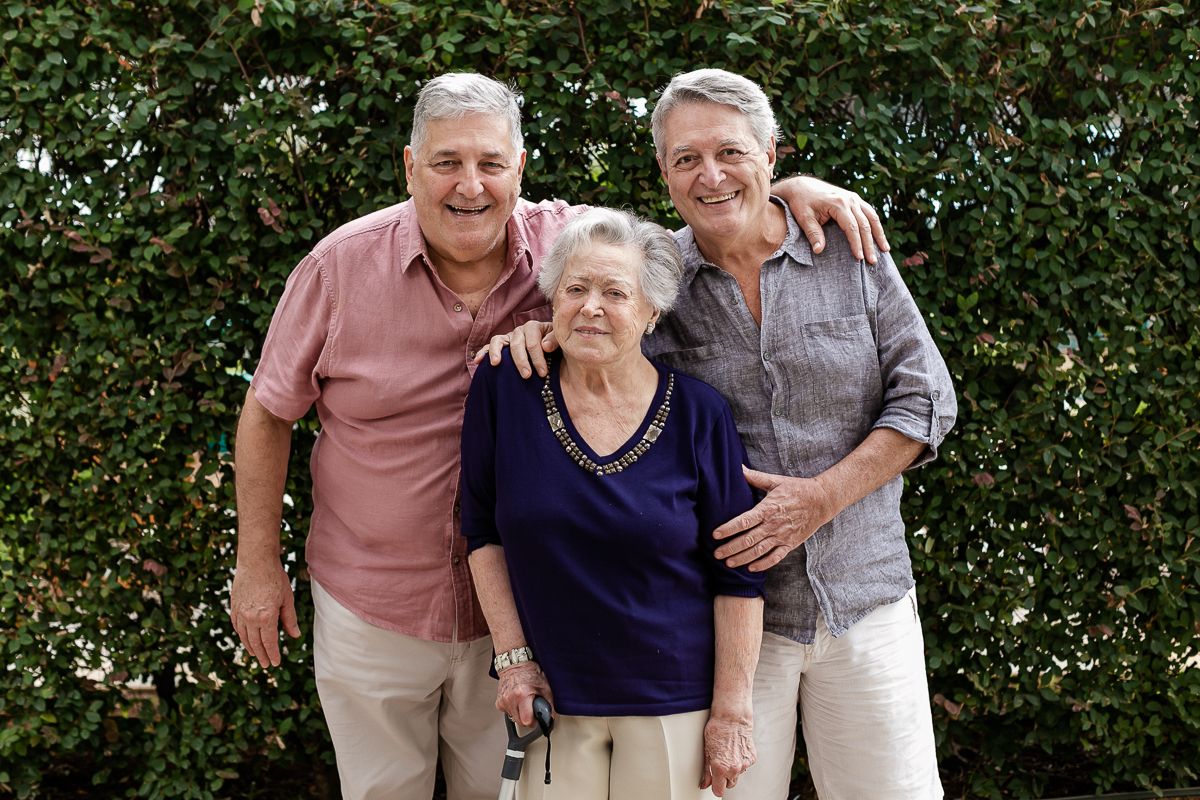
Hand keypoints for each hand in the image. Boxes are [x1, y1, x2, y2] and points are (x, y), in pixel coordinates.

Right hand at [229, 560, 299, 667]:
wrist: (256, 562)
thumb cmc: (275, 578)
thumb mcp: (287, 598)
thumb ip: (289, 618)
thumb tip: (295, 635)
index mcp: (267, 617)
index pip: (270, 642)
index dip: (273, 654)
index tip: (275, 663)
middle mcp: (251, 618)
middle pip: (256, 643)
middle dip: (262, 655)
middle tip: (266, 664)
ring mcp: (240, 613)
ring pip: (244, 637)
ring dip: (250, 648)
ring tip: (256, 654)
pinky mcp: (234, 607)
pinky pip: (237, 627)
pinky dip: (242, 636)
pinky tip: (246, 639)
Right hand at [472, 320, 556, 378]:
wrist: (552, 347)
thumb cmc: (556, 346)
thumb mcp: (561, 342)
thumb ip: (556, 340)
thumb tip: (545, 346)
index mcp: (535, 327)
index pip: (533, 343)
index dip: (537, 358)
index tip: (542, 373)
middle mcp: (520, 330)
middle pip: (516, 344)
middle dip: (521, 361)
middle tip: (526, 376)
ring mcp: (509, 336)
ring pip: (499, 341)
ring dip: (497, 352)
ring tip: (496, 364)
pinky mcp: (502, 344)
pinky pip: (490, 346)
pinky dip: (484, 352)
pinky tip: (478, 361)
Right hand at [496, 660, 554, 726]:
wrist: (514, 664)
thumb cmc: (529, 672)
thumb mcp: (544, 686)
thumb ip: (550, 702)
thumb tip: (552, 716)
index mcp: (522, 694)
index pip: (526, 720)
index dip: (534, 722)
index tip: (537, 720)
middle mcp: (510, 698)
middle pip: (520, 722)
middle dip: (528, 719)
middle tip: (532, 711)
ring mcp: (503, 701)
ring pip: (513, 718)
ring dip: (520, 715)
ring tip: (525, 703)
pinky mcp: (498, 702)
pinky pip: (507, 713)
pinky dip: (513, 710)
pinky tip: (517, 701)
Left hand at [700, 712, 755, 796]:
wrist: (732, 718)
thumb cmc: (717, 730)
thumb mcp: (707, 751)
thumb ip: (707, 771)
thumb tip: (705, 783)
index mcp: (720, 768)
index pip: (719, 791)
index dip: (715, 788)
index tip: (714, 784)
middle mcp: (734, 768)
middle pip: (729, 785)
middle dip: (724, 779)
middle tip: (720, 766)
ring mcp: (744, 764)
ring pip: (737, 775)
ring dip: (733, 770)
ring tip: (728, 755)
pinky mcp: (751, 758)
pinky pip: (744, 766)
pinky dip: (740, 762)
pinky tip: (735, 751)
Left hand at [714, 466, 837, 570]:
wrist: (822, 501)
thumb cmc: (797, 489)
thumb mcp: (776, 481)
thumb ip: (756, 477)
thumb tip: (739, 468)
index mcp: (768, 509)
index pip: (744, 521)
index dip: (728, 528)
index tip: (715, 534)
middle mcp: (773, 525)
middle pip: (748, 540)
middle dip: (730, 548)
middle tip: (716, 554)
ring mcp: (782, 536)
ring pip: (759, 551)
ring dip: (743, 558)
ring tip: (729, 564)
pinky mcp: (790, 544)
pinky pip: (776, 557)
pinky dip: (764, 564)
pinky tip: (751, 568)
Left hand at [772, 175, 888, 263]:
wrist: (802, 186)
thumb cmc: (801, 202)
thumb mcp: (804, 218)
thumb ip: (813, 233)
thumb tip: (818, 251)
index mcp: (838, 203)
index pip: (852, 227)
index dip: (857, 243)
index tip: (860, 258)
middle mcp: (850, 199)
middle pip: (865, 224)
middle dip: (870, 244)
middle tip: (873, 261)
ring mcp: (854, 198)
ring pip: (872, 217)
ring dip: (879, 234)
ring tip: (885, 250)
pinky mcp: (855, 200)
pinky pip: (869, 213)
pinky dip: (875, 225)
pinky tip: (879, 237)